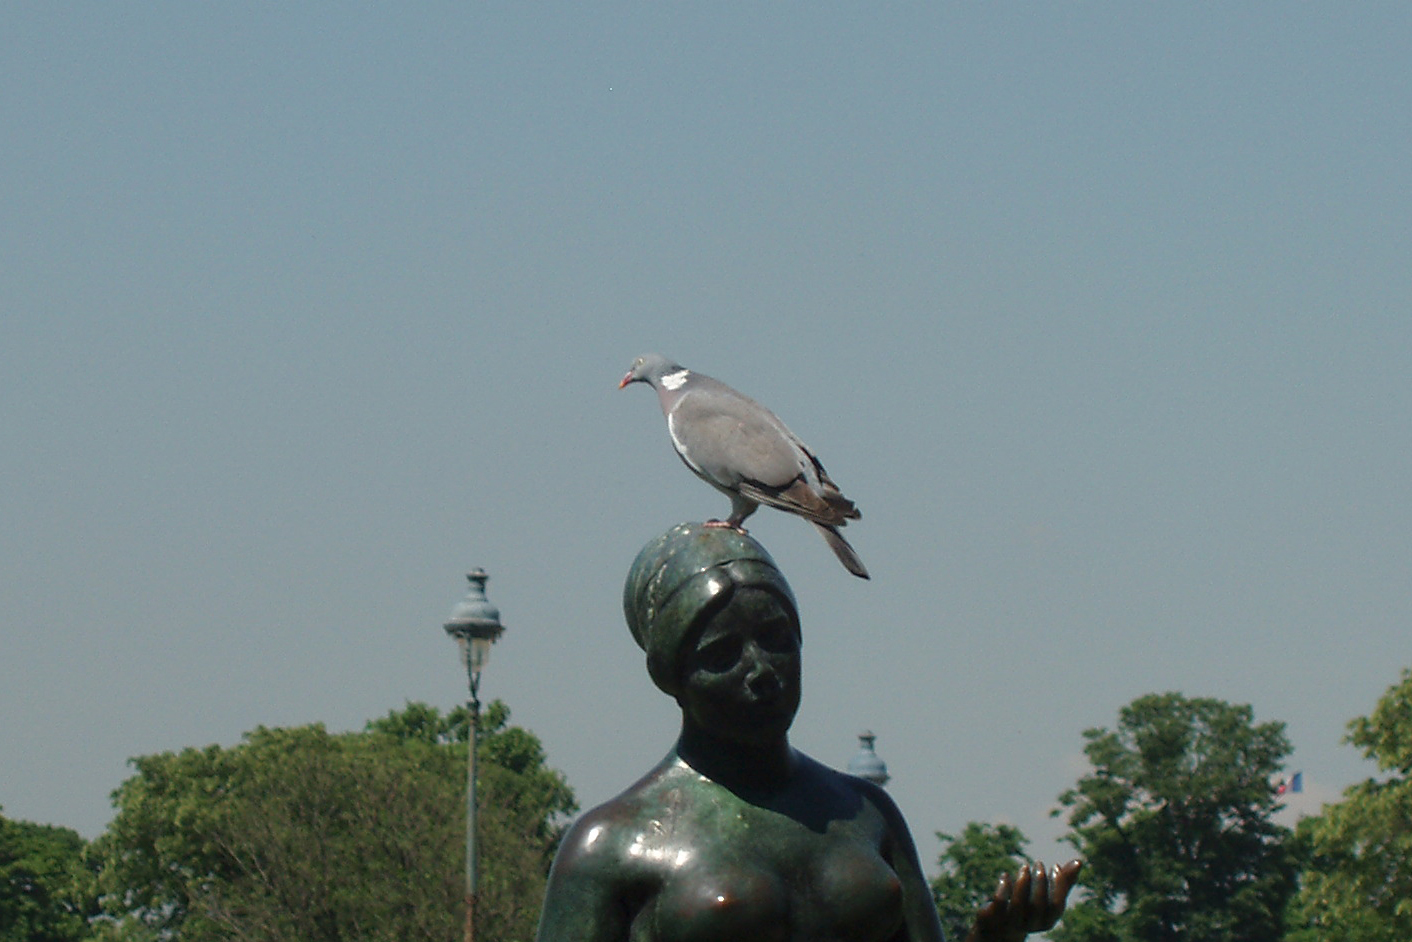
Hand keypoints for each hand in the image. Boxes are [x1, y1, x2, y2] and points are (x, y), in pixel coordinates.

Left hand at [964, 859, 1081, 941]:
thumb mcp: (1046, 894)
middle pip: (1037, 906)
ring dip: (1022, 883)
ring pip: (1017, 905)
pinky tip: (1005, 875)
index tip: (1055, 865)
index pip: (1056, 906)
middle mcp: (1030, 925)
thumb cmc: (1027, 907)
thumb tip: (1080, 861)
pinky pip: (999, 903)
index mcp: (1046, 921)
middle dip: (1039, 882)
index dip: (1057, 886)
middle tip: (1038, 863)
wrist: (998, 927)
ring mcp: (1011, 923)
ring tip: (1024, 867)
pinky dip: (1004, 887)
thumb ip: (1063, 881)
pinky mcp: (993, 917)